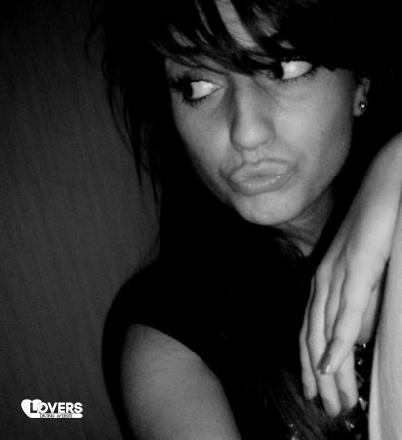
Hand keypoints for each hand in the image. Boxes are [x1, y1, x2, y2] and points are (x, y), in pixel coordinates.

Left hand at [300, 134, 401, 415]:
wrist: (385, 184)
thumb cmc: (375, 227)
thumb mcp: (364, 272)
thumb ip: (358, 301)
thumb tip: (354, 332)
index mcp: (323, 280)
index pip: (310, 330)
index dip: (311, 363)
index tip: (318, 393)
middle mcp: (323, 280)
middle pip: (312, 336)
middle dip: (318, 376)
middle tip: (327, 409)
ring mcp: (336, 273)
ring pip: (323, 331)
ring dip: (327, 370)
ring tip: (333, 401)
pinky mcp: (355, 266)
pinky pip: (344, 310)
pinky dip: (337, 341)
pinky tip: (334, 365)